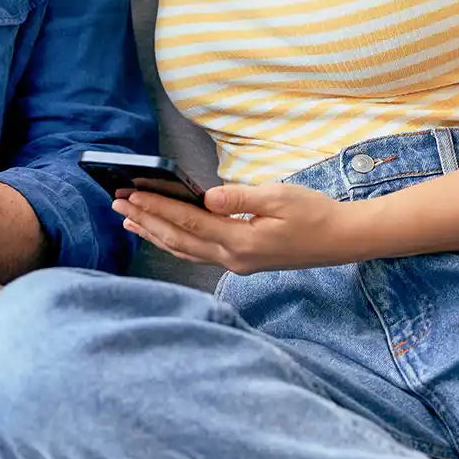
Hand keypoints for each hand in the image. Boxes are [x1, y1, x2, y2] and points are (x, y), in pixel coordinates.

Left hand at [114, 183, 356, 274]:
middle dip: (145, 221)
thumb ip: (240, 198)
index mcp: (241, 240)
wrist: (341, 240)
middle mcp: (233, 258)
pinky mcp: (240, 263)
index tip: (130, 194)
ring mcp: (236, 264)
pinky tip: (161, 235)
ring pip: (184, 250)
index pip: (188, 221)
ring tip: (129, 221)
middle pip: (178, 239)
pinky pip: (197, 254)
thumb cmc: (314, 213)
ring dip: (154, 234)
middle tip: (117, 205)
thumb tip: (207, 196)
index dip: (156, 207)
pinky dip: (174, 243)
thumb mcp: (280, 196)